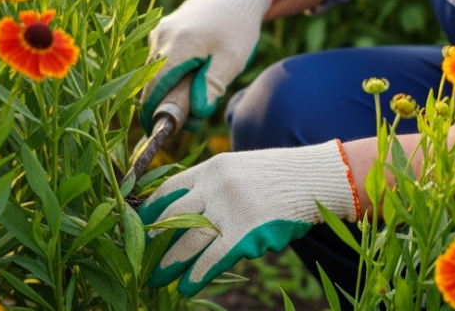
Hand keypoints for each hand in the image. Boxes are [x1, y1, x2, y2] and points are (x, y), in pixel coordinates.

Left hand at [139, 140, 358, 295]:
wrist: (315, 179)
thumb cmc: (276, 177)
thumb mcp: (238, 169)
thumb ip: (211, 185)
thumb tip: (183, 211)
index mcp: (211, 168)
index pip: (169, 191)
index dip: (151, 213)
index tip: (139, 229)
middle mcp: (216, 186)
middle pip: (174, 219)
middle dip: (155, 243)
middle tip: (142, 260)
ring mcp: (231, 209)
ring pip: (189, 242)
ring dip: (171, 264)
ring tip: (158, 279)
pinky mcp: (246, 233)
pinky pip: (213, 259)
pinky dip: (196, 274)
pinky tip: (186, 285)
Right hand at [142, 0, 271, 125]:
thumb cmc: (237, 29)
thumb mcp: (232, 59)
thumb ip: (212, 85)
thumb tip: (196, 112)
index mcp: (178, 44)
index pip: (154, 87)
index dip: (153, 112)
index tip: (159, 132)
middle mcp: (161, 37)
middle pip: (153, 82)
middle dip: (168, 103)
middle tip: (194, 118)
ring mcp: (158, 32)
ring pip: (155, 72)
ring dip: (171, 89)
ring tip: (201, 91)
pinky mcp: (159, 31)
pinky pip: (159, 61)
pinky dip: (172, 74)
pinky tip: (195, 73)